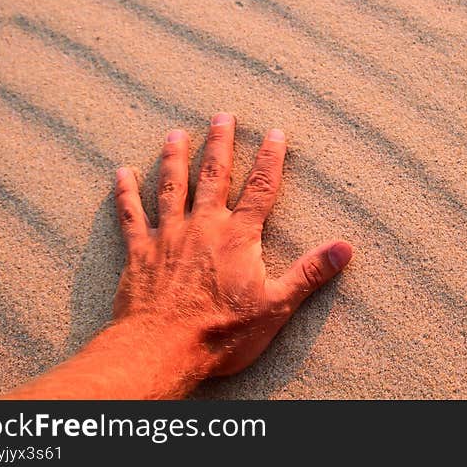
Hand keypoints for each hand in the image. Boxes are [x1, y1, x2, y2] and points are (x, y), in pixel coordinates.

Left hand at [112, 112, 352, 377]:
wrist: (161, 350)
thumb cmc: (221, 332)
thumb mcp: (276, 306)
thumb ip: (309, 273)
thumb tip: (345, 248)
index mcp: (238, 237)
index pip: (261, 189)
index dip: (271, 160)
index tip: (275, 133)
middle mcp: (203, 227)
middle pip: (213, 177)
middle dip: (220, 144)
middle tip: (222, 116)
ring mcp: (169, 237)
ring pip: (171, 187)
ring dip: (174, 158)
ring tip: (176, 134)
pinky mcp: (140, 253)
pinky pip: (131, 216)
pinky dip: (125, 194)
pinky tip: (121, 173)